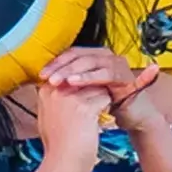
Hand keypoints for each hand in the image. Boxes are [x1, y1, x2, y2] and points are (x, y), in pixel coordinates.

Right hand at [37, 81, 111, 171]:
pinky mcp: (84, 107)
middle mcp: (55, 89)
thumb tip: (68, 84)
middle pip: (85, 76)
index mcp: (46, 90)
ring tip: (93, 117)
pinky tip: (98, 121)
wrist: (61, 165)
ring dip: (100, 99)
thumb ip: (57, 97)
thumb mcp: (49, 115)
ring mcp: (69, 97)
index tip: (84, 100)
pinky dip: (106, 109)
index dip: (82, 84)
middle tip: (92, 108)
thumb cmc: (58, 144)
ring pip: (97, 86)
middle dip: (93, 89)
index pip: (72, 72)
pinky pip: (105, 97)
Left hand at [41, 48, 164, 134]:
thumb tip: (42, 82)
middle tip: (47, 77)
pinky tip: (73, 83)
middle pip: (78, 55)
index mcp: (93, 56)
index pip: (70, 54)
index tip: (41, 75)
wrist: (130, 117)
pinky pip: (103, 73)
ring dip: (71, 71)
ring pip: (89, 62)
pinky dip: (88, 77)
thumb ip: (67, 85)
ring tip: (57, 81)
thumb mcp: (81, 94)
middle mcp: (105, 55)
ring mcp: (116, 63)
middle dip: (61, 66)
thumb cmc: (104, 105)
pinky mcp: (124, 74)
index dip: (55, 63)